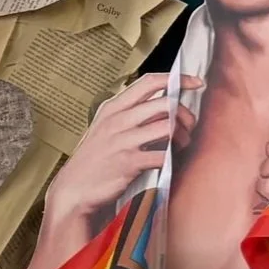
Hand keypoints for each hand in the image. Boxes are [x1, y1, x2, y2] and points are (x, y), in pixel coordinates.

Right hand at [43, 74, 195, 228]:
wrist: (73, 189)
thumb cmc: (93, 161)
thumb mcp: (104, 129)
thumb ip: (129, 115)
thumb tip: (164, 106)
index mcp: (112, 108)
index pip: (149, 82)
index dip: (178, 79)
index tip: (195, 82)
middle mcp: (117, 120)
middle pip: (165, 103)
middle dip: (185, 115)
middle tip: (189, 126)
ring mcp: (122, 141)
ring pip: (169, 126)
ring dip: (183, 137)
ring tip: (181, 145)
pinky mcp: (129, 162)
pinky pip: (164, 154)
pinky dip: (173, 158)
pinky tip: (170, 161)